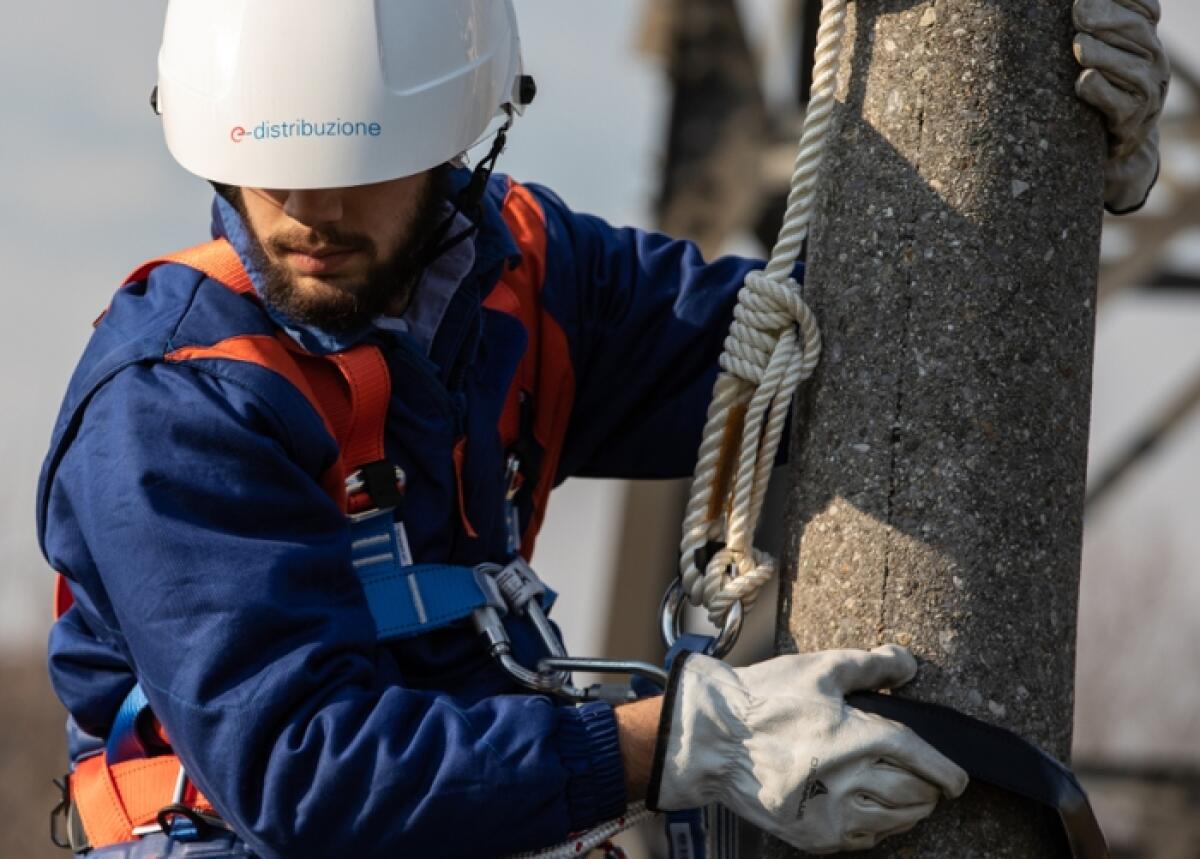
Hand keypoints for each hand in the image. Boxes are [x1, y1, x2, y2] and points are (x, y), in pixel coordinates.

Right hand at [648, 645, 967, 853]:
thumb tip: (907, 665)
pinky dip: (878, 828)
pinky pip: (864, 840)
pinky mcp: (813, 835)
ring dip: (910, 811)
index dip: (948, 772)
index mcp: (860, 737)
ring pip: (896, 822)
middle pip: (917, 795)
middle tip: (928, 783)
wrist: (712, 738)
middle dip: (930, 789)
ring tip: (905, 798)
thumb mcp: (820, 669)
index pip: (924, 760)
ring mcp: (832, 813)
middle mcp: (852, 780)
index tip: (957, 779)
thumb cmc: (765, 699)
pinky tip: (869, 812)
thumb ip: (871, 666)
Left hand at [1073, 0, 1169, 213]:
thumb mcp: (1104, 50)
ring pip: (1131, 68)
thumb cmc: (1099, 87)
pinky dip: (1100, 91)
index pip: (1146, 9)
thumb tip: (1077, 2)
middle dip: (1108, 19)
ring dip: (1102, 54)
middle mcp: (1153, 62)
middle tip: (1078, 12)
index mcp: (1147, 38)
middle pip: (1137, 33)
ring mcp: (1146, 94)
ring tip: (1079, 46)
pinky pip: (1118, 105)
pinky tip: (1084, 81)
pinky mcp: (1129, 123)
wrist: (1110, 143)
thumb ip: (1095, 24)